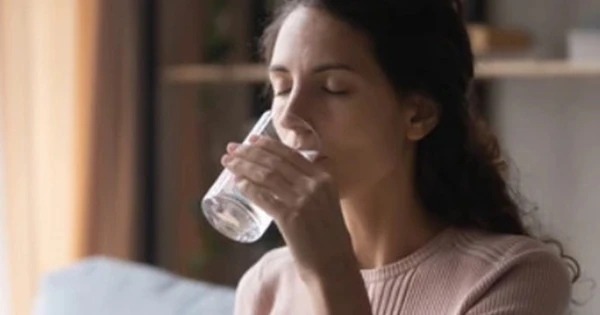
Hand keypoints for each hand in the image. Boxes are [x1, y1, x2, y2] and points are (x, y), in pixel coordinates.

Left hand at [222, 135, 355, 278]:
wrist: (334, 266)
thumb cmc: (327, 238)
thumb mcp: (325, 204)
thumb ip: (310, 190)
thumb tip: (284, 182)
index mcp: (324, 178)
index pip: (290, 154)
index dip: (267, 145)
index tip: (250, 140)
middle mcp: (314, 185)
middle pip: (274, 161)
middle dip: (249, 152)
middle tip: (231, 150)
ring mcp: (302, 201)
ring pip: (266, 176)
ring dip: (243, 166)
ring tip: (228, 163)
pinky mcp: (290, 218)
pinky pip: (263, 197)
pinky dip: (248, 188)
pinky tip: (237, 184)